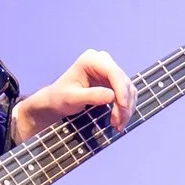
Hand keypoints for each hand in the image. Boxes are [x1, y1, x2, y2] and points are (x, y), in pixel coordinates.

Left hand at [11, 49, 132, 144]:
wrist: (56, 102)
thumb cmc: (60, 98)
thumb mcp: (72, 99)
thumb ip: (91, 96)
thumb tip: (112, 96)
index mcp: (91, 60)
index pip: (113, 72)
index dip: (121, 89)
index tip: (122, 106)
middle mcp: (103, 61)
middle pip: (123, 81)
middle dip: (123, 104)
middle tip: (118, 124)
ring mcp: (109, 71)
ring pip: (128, 89)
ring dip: (126, 109)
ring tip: (117, 125)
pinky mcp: (113, 82)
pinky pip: (126, 94)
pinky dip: (125, 108)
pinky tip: (118, 120)